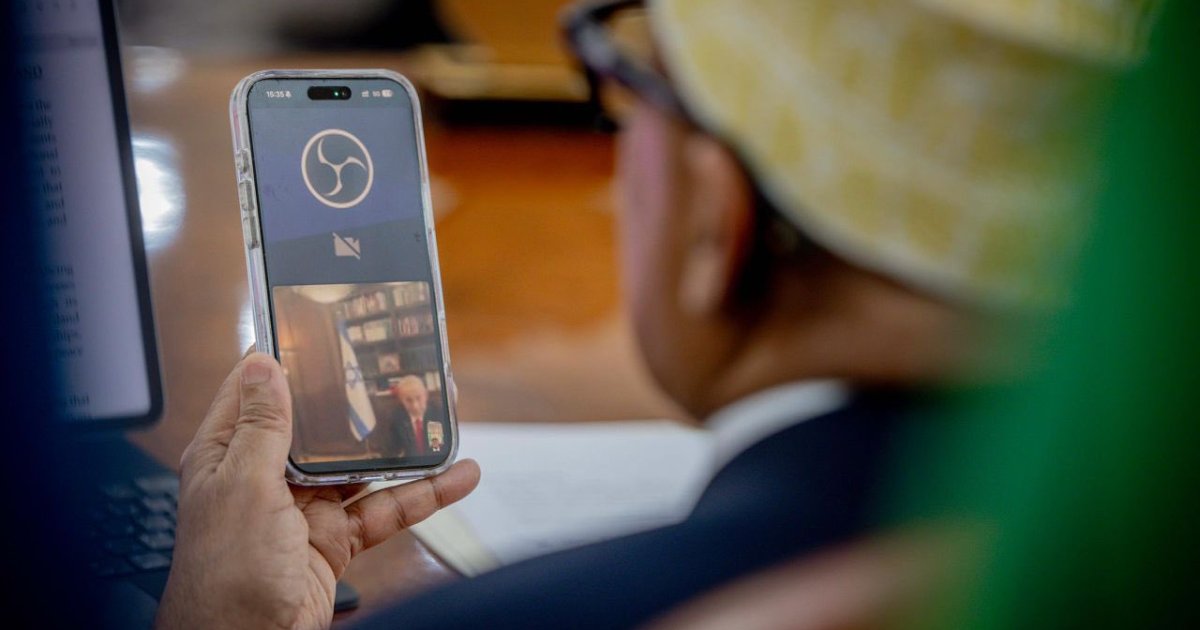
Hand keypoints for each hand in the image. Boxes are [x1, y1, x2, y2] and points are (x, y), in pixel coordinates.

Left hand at [156, 353, 479, 629]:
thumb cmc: (225, 576)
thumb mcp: (244, 486)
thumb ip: (262, 426)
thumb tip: (266, 363)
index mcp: (229, 453)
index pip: (259, 389)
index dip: (289, 357)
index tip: (324, 328)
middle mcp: (265, 476)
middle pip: (321, 425)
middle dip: (361, 401)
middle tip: (402, 373)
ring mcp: (303, 509)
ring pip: (361, 466)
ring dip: (400, 446)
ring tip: (438, 419)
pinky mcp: (335, 539)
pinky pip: (385, 508)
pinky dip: (423, 494)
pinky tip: (455, 477)